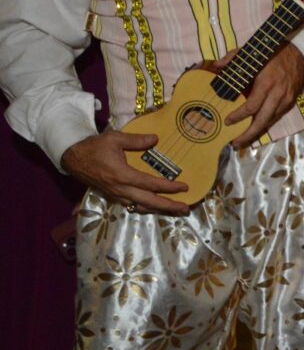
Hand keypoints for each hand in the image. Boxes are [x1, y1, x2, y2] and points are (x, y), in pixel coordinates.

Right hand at [61, 132, 190, 214]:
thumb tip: (156, 139)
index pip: (151, 184)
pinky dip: (145, 208)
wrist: (73, 158)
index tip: (184, 187)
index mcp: (122, 176)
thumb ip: (136, 140)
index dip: (168, 187)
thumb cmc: (94, 147)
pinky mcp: (112, 196)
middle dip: (168, 206)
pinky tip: (154, 207)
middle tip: (186, 208)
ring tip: (174, 210)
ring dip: (158, 210)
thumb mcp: (115, 138)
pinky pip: (131, 205)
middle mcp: (120, 189)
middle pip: (148, 202)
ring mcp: (116, 194)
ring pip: (140, 206)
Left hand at [227, 44, 303, 147]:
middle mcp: (277, 95)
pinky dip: (266, 124)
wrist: (301, 54)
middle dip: (248, 134)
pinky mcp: (291, 101)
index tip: (227, 121)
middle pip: (262, 121)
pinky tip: (256, 128)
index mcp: (267, 83)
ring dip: (256, 132)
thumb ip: (233, 58)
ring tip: (243, 140)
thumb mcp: (251, 52)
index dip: (238, 116)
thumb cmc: (273, 53)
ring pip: (270, 121)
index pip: (251, 106)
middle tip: (235, 143)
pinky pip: (277, 116)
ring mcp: (286, 99)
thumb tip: (216, 66)